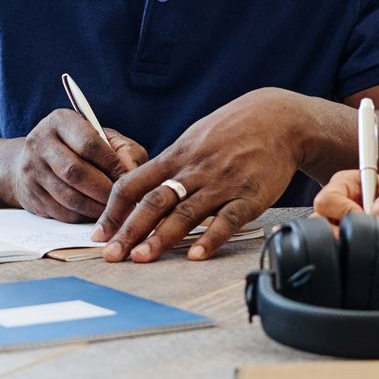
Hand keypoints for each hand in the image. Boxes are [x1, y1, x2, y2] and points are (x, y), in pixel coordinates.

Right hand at [8, 112, 147, 222]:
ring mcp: (31, 169)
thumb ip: (124, 151)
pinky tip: (96, 216)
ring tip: (114, 211)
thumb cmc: (81, 147)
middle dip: (104, 190)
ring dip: (95, 208)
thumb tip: (131, 176)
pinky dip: (82, 217)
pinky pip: (60, 212)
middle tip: (124, 201)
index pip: (89, 144)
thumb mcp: (104, 138)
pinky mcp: (30, 194)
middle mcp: (40, 142)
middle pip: (75, 172)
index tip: (130, 180)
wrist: (37, 159)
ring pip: (68, 196)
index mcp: (61, 121)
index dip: (112, 165)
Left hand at [97, 90, 296, 262]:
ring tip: (142, 258)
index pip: (134, 184)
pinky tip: (196, 255)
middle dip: (129, 230)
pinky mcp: (250, 196)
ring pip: (185, 213)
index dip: (113, 211)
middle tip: (111, 255)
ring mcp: (221, 183)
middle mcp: (194, 170)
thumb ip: (169, 166)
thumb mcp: (193, 139)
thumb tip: (140, 191)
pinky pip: (227, 219)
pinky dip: (211, 238)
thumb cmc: (232, 131)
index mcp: (176, 156)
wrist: (279, 120)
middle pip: (154, 201)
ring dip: (161, 237)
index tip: (99, 235)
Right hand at [312, 171, 378, 259]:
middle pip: (320, 224)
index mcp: (347, 186)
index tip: (363, 213)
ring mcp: (350, 231)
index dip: (342, 210)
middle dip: (343, 231)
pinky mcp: (361, 250)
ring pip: (332, 244)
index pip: (327, 200)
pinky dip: (370, 258)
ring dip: (356, 245)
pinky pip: (353, 260)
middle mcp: (344, 208)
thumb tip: (373, 218)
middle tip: (368, 231)